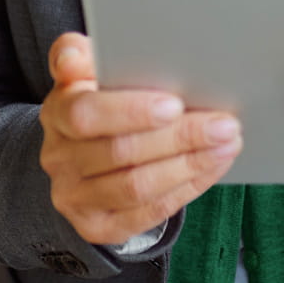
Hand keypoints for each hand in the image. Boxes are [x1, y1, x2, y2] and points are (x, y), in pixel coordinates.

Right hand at [37, 32, 241, 245]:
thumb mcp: (87, 72)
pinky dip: (186, 189)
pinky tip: (211, 168)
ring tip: (227, 144)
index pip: (85, 114)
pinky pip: (147, 213)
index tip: (175, 103)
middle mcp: (58, 158)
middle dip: (180, 137)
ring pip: (137, 186)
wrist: (79, 157)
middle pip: (122, 151)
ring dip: (190, 165)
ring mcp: (73, 197)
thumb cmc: (99, 102)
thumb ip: (81, 56)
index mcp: (57, 112)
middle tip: (223, 124)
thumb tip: (72, 58)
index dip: (130, 111)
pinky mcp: (96, 226)